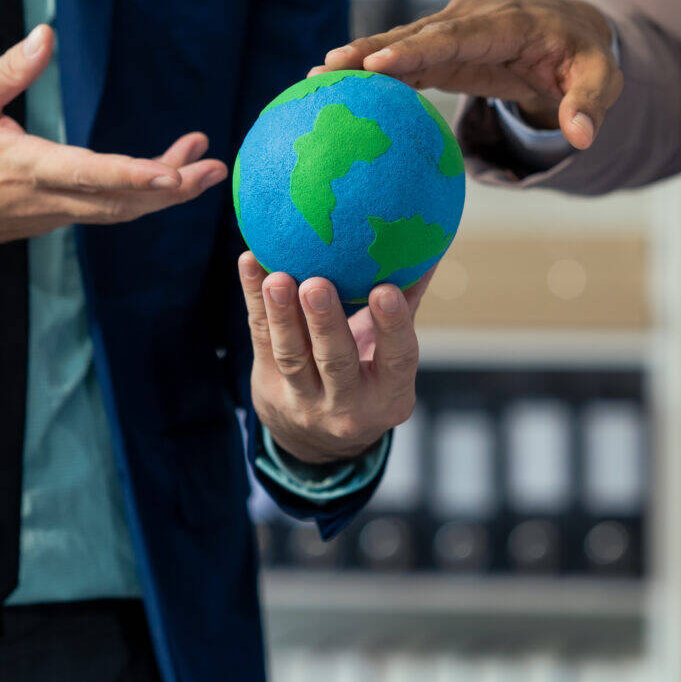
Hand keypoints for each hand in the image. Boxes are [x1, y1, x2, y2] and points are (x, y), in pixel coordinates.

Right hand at [0, 26, 225, 254]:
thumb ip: (8, 70)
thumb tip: (45, 35)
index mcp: (23, 168)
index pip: (88, 174)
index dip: (133, 176)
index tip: (173, 174)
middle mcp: (44, 200)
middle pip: (119, 202)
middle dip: (172, 189)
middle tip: (215, 169)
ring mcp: (49, 216)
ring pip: (117, 210)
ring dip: (163, 192)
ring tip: (205, 167)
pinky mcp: (51, 220)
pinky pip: (104, 212)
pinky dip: (138, 196)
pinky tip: (166, 176)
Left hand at [239, 252, 428, 465]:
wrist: (315, 441)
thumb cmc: (366, 377)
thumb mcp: (391, 355)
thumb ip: (406, 304)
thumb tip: (429, 241)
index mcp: (390, 394)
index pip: (397, 359)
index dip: (392, 326)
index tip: (386, 290)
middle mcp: (347, 404)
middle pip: (335, 361)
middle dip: (325, 322)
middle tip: (316, 284)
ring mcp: (303, 400)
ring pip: (291, 355)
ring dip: (282, 315)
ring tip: (276, 278)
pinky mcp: (269, 386)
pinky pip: (260, 340)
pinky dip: (254, 301)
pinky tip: (251, 263)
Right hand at [320, 0, 621, 148]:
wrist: (576, 29)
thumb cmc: (587, 56)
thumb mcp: (603, 78)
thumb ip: (590, 104)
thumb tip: (581, 138)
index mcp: (509, 23)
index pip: (458, 36)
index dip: (417, 49)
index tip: (379, 64)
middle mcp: (472, 19)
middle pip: (416, 34)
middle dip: (370, 49)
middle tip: (326, 68)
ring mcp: (453, 31)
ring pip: (402, 43)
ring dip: (359, 58)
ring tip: (313, 78)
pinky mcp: (442, 48)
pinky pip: (404, 59)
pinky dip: (372, 71)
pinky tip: (334, 90)